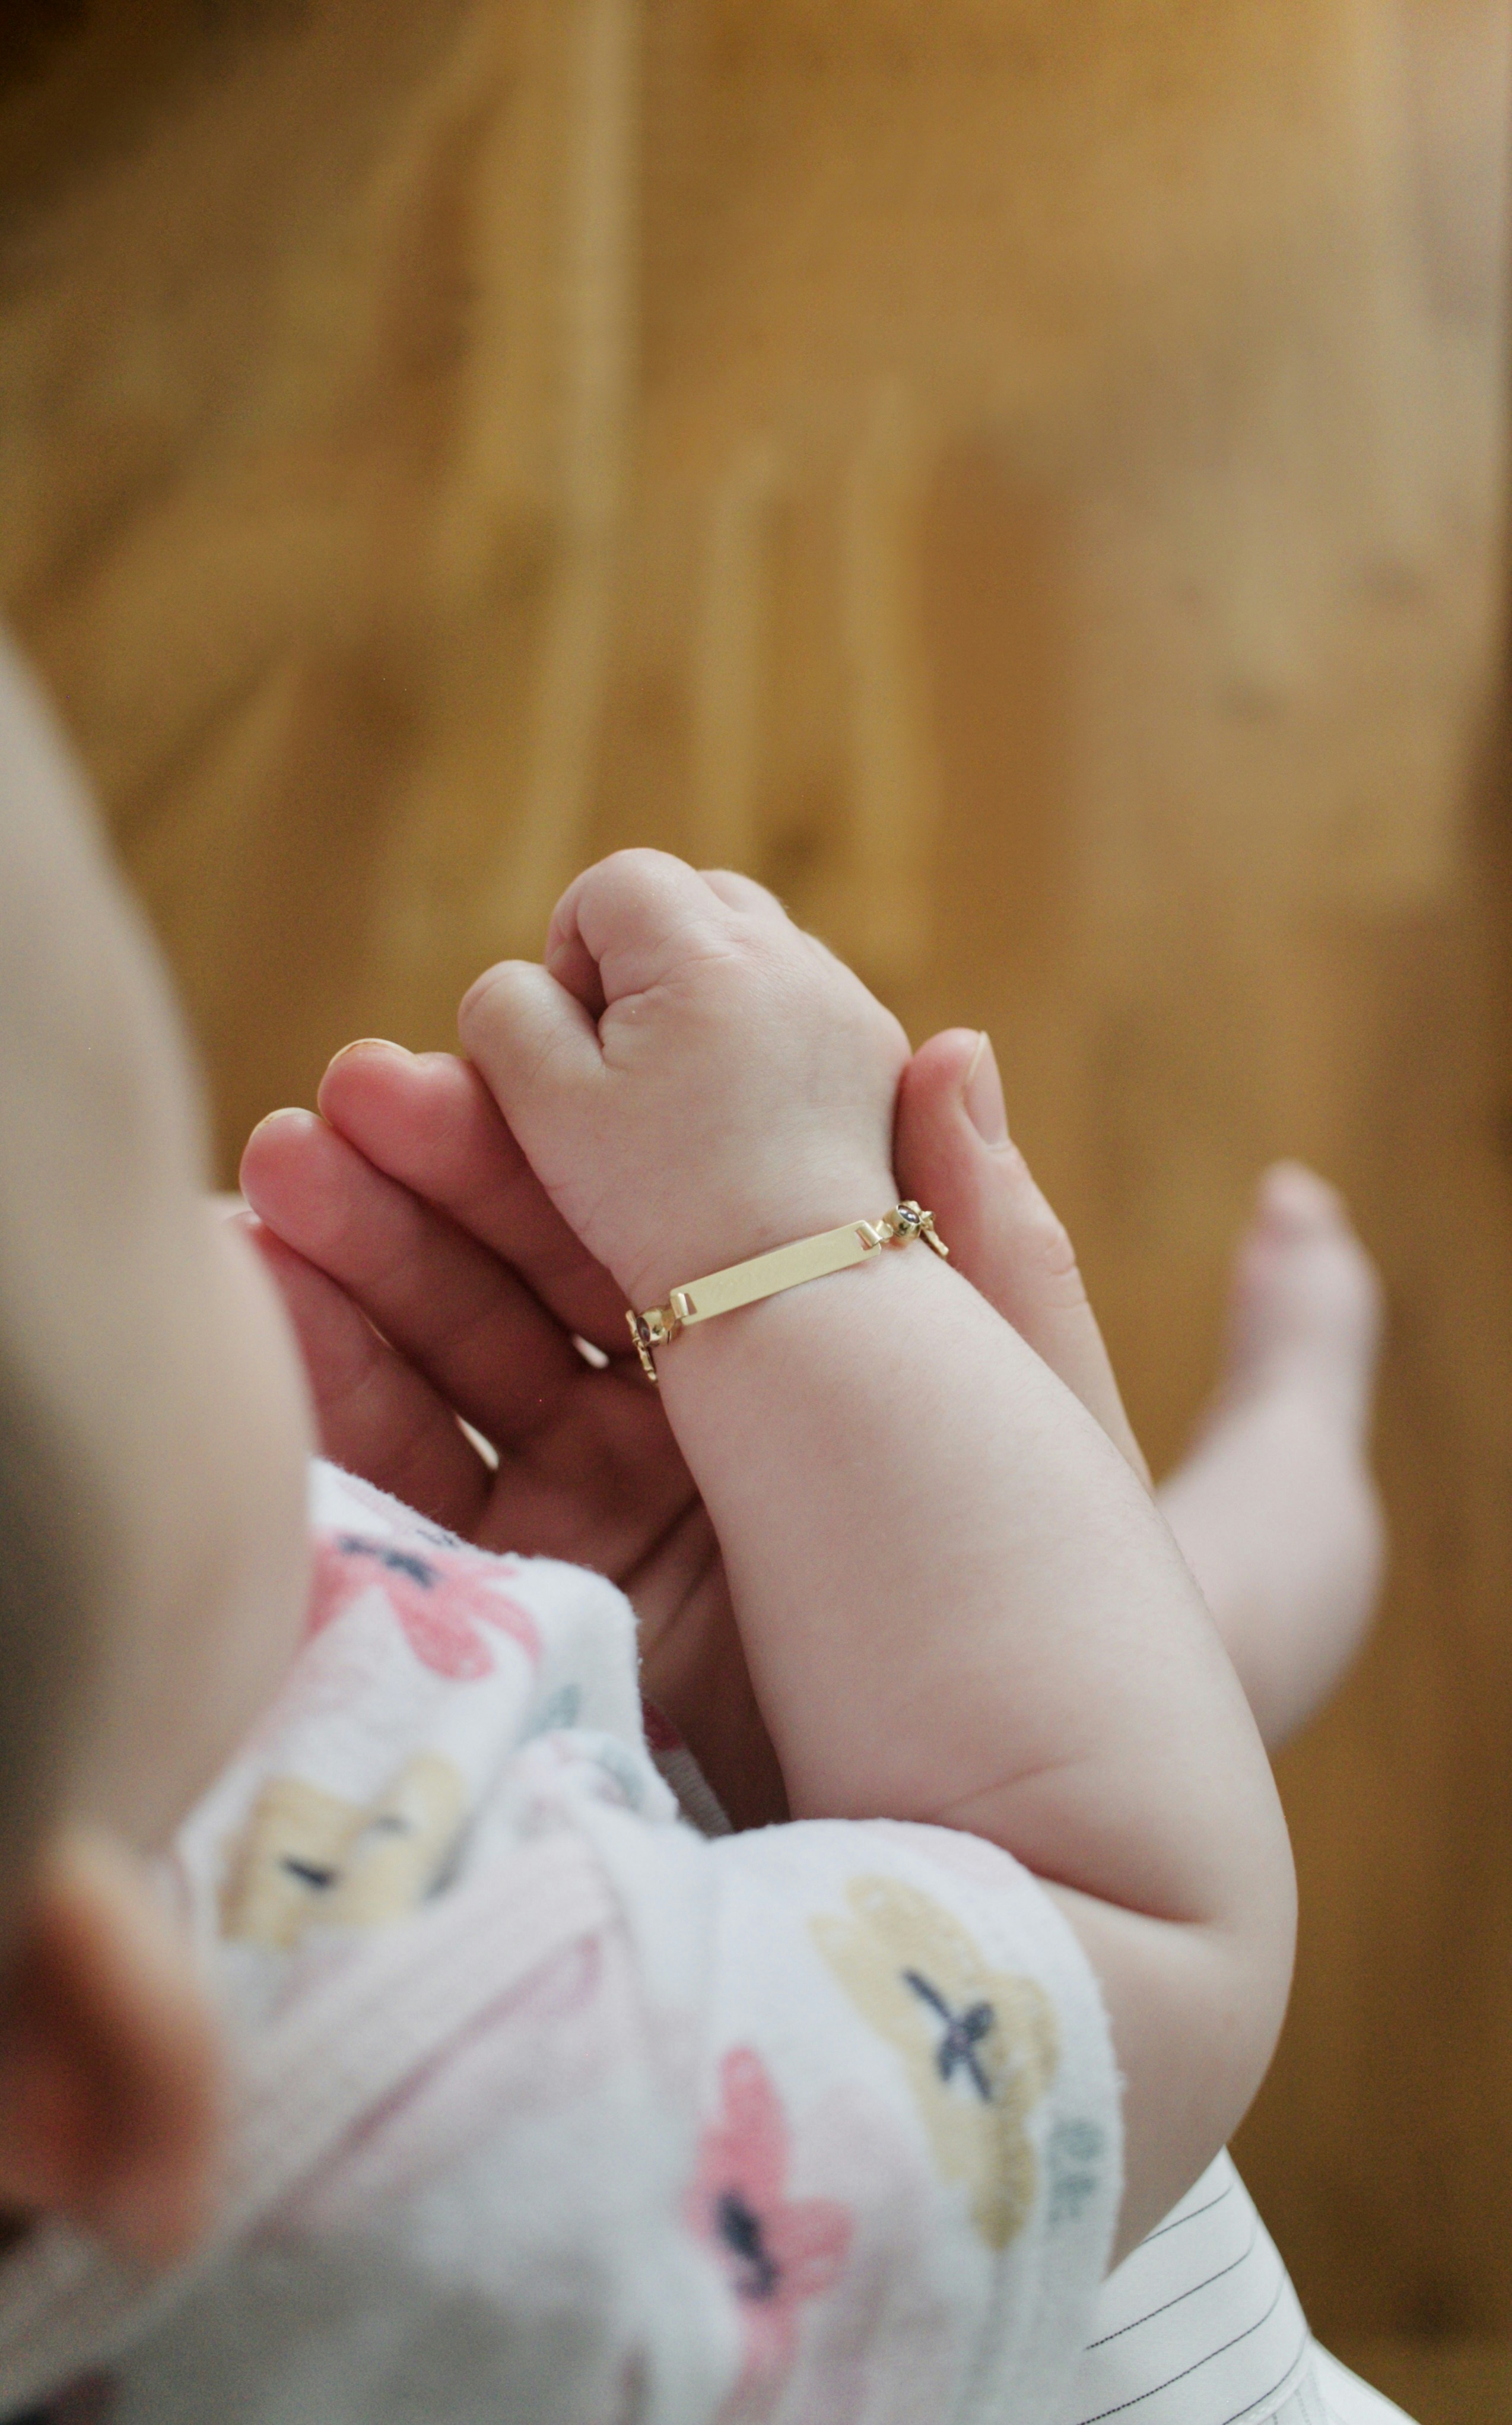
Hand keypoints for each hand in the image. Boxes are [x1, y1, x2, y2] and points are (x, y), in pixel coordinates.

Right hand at [242, 985, 1142, 1832]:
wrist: (1010, 1880)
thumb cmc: (1040, 1630)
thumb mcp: (1023, 1411)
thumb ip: (985, 1240)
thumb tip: (958, 1046)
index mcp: (823, 1372)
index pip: (661, 1223)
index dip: (555, 1137)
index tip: (469, 1049)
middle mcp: (708, 1451)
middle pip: (541, 1293)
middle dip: (432, 1195)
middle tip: (340, 1109)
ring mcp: (610, 1547)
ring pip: (460, 1387)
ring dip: (360, 1277)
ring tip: (276, 1178)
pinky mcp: (532, 1647)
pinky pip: (419, 1515)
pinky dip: (336, 1410)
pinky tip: (262, 1305)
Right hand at [456, 853, 909, 1310]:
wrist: (797, 1291)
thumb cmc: (661, 1204)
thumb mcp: (547, 1104)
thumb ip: (509, 1008)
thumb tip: (535, 979)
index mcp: (704, 951)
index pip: (615, 884)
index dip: (572, 953)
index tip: (577, 1042)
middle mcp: (793, 957)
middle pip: (696, 900)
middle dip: (644, 962)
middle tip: (625, 1065)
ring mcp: (847, 1005)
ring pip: (755, 951)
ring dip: (706, 997)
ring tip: (684, 1097)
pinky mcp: (876, 1057)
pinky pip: (804, 1005)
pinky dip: (763, 1039)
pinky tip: (743, 1121)